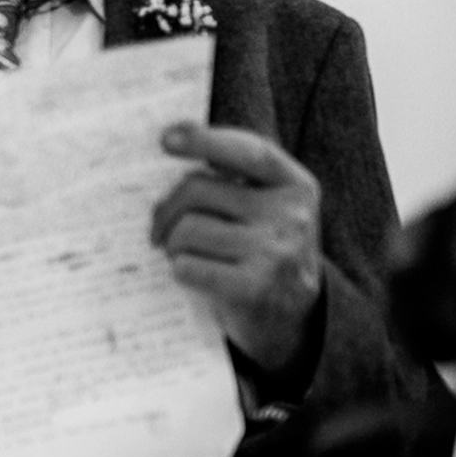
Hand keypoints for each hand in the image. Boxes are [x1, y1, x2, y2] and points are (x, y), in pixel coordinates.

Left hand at [152, 122, 323, 374]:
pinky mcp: (253, 289)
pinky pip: (186, 266)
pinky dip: (179, 269)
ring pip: (186, 229)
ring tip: (180, 253)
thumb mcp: (267, 208)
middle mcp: (291, 215)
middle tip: (159, 228)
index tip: (166, 139)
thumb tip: (170, 148)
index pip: (250, 152)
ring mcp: (275, 253)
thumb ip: (234, 180)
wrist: (295, 317)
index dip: (205, 139)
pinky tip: (194, 274)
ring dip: (171, 243)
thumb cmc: (264, 250)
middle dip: (166, 208)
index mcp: (296, 185)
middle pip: (197, 189)